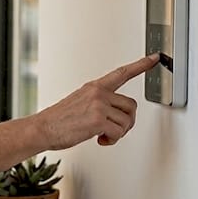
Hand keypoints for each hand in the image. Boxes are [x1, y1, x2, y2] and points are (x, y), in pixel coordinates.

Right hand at [34, 54, 158, 149]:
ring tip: (102, 135)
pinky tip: (100, 139)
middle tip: (114, 130)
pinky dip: (111, 140)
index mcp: (94, 87)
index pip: (121, 73)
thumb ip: (99, 102)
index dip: (140, 65)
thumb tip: (114, 116)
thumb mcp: (79, 102)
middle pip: (131, 106)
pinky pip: (118, 132)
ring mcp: (98, 105)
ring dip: (118, 133)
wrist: (42, 128)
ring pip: (126, 121)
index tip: (155, 58)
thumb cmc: (58, 120)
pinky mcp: (98, 120)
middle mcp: (98, 93)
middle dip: (126, 121)